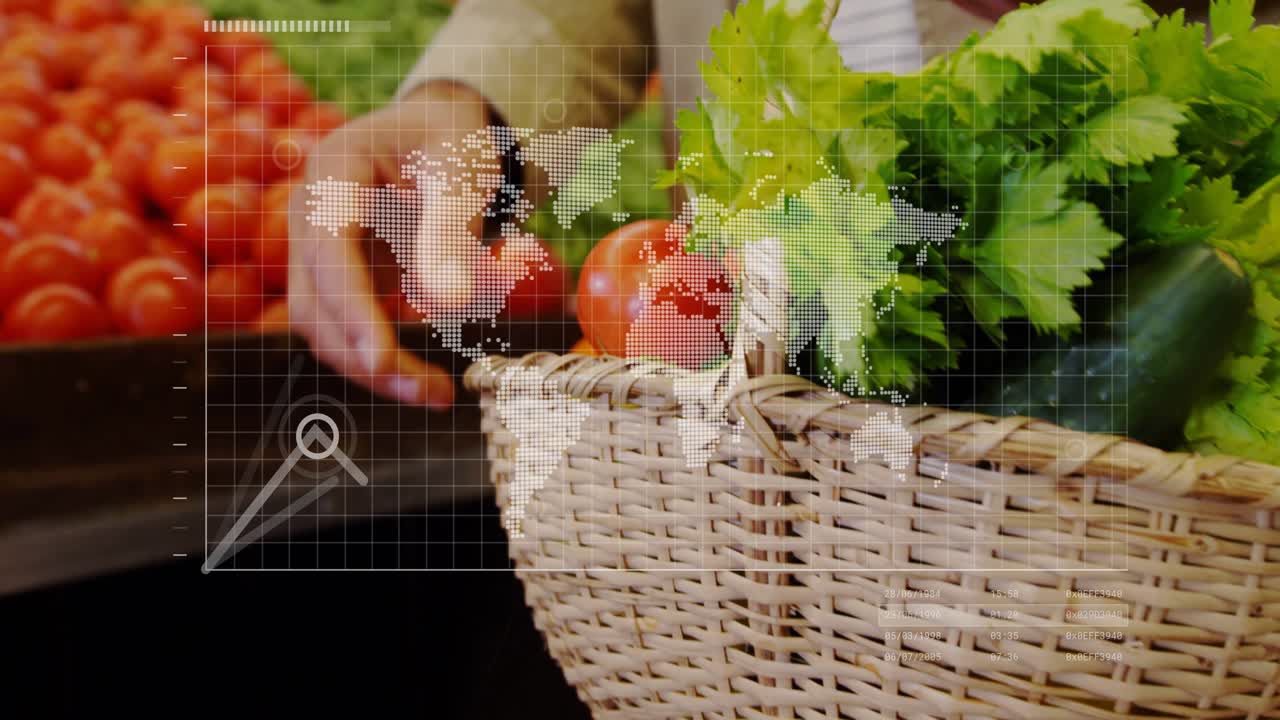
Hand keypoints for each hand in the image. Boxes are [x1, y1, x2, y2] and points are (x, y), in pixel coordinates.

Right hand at [288, 81, 493, 407]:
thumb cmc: (450, 143)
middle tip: (432, 393)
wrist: (436, 133)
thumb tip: (449, 302)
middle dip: (366, 356)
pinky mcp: (334, 279)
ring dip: (371, 368)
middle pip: (315, 302)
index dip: (352, 309)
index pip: (329, 251)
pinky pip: (345, 329)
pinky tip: (422, 381)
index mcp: (332, 174)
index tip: (383, 358)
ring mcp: (315, 250)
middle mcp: (308, 214)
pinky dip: (379, 359)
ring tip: (435, 394)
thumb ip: (453, 230)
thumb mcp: (462, 172)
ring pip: (322, 327)